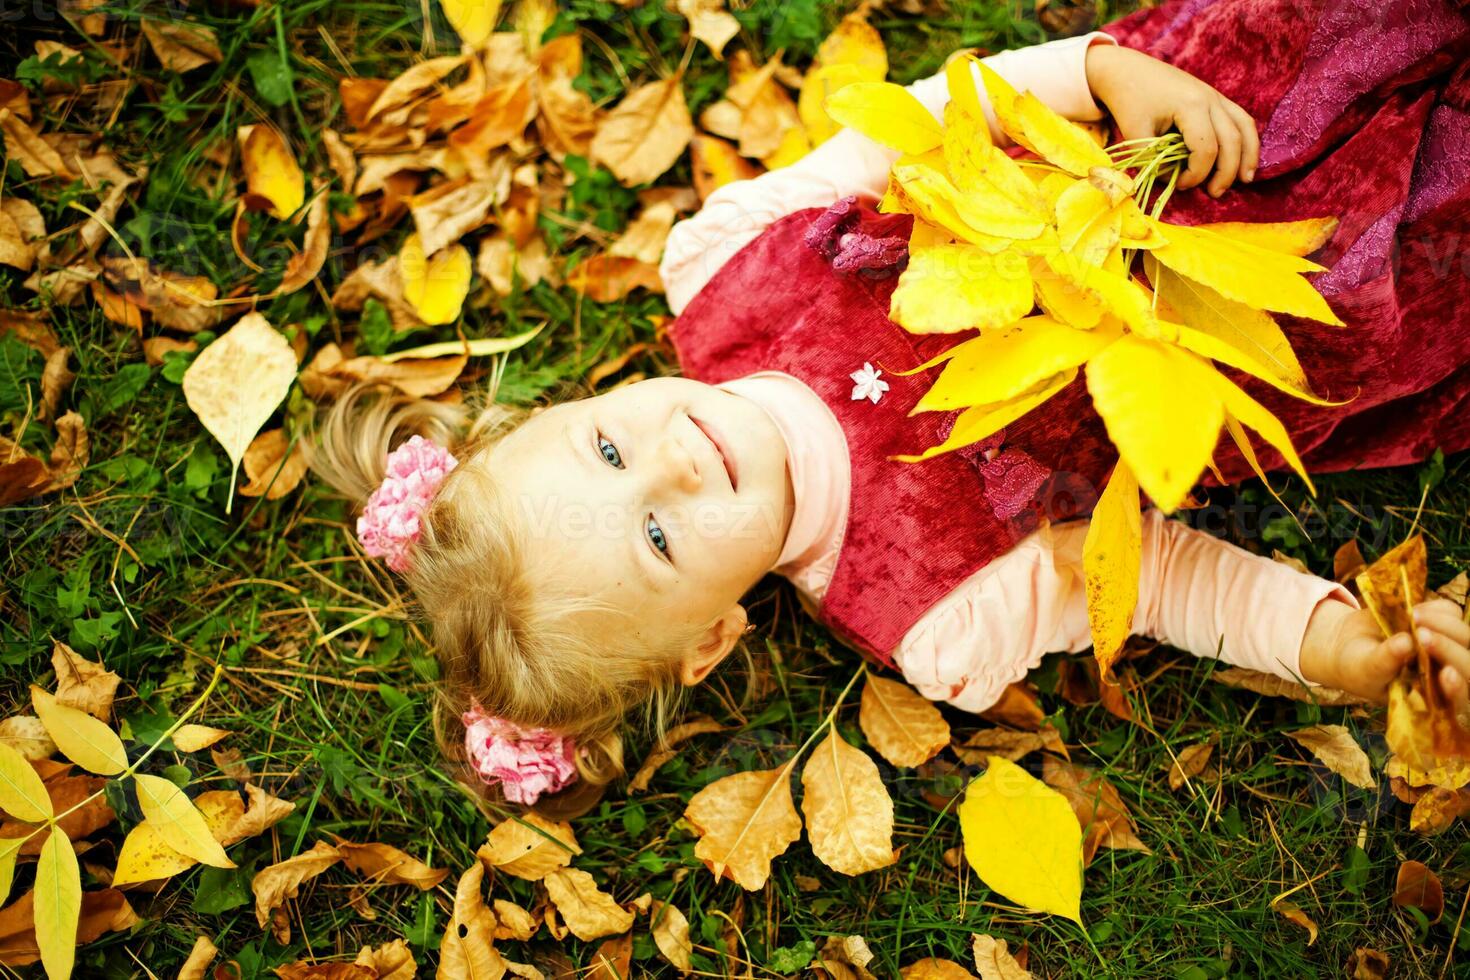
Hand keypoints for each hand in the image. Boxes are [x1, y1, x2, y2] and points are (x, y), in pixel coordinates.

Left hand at [1084, 44, 1259, 196]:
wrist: (1126, 70)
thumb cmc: (1128, 100)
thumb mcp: (1134, 133)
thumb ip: (1153, 160)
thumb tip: (1173, 181)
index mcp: (1191, 105)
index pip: (1206, 149)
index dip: (1195, 174)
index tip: (1178, 184)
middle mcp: (1210, 98)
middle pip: (1232, 141)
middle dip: (1226, 172)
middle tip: (1214, 194)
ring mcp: (1215, 96)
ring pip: (1244, 127)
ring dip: (1247, 156)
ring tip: (1244, 181)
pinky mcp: (1214, 97)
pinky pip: (1240, 119)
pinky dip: (1247, 140)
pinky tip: (1244, 159)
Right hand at [1300, 597, 1469, 709]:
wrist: (1347, 642)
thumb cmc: (1357, 667)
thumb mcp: (1366, 669)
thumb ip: (1385, 660)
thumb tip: (1407, 642)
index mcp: (1430, 696)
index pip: (1456, 699)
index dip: (1457, 689)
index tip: (1446, 674)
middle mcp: (1443, 673)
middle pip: (1467, 664)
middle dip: (1449, 649)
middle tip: (1421, 635)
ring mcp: (1446, 647)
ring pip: (1464, 635)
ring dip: (1443, 624)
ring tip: (1413, 616)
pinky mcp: (1440, 623)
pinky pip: (1451, 613)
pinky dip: (1437, 609)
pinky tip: (1414, 610)